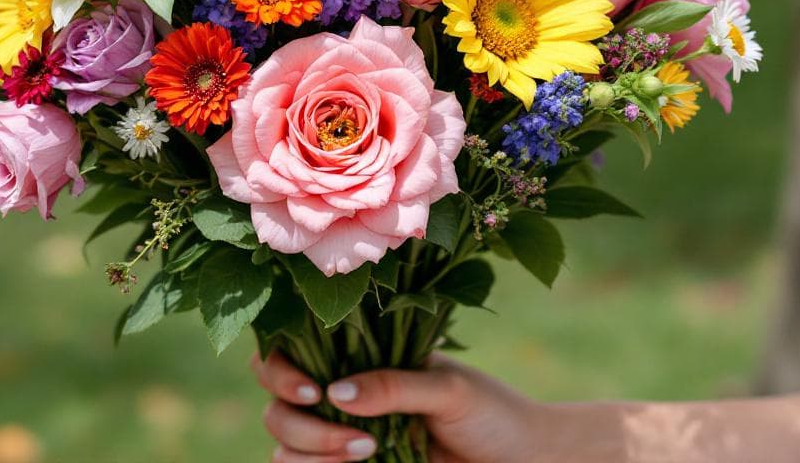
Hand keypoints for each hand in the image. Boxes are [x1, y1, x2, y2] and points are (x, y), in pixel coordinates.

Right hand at [250, 349, 593, 462]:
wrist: (522, 460)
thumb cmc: (491, 413)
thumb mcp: (449, 389)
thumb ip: (395, 385)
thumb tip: (335, 394)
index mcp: (359, 352)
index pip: (288, 348)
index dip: (280, 368)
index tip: (314, 391)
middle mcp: (341, 390)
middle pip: (277, 402)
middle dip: (301, 423)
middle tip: (356, 438)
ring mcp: (342, 432)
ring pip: (284, 441)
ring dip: (311, 451)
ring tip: (368, 454)